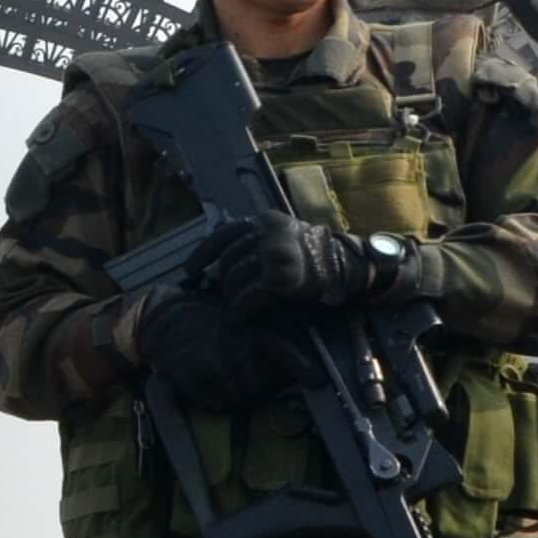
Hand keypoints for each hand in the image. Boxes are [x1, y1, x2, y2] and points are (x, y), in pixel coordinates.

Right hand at [136, 293, 296, 413]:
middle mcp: (237, 345)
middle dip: (260, 386)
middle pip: (264, 384)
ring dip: (240, 395)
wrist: (164, 322)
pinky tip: (211, 385)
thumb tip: (301, 358)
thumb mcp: (242, 319)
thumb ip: (270, 334)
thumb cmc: (209, 322)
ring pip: (244, 398)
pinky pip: (220, 403)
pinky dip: (219, 400)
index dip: (303, 366)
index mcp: (251, 328)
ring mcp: (217, 363)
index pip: (283, 349)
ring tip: (228, 381)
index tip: (319, 381)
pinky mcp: (198, 377)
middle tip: (246, 378)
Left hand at [207, 217, 391, 314]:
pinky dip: (242, 308)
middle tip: (226, 295)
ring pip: (234, 277)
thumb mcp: (283, 236)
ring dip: (231, 296)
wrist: (347, 267)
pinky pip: (249, 295)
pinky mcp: (281, 277)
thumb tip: (219, 249)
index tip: (190, 270)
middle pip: (228, 259)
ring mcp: (274, 253)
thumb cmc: (313, 257)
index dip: (203, 252)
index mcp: (266, 221)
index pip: (225, 233)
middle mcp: (268, 233)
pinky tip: (241, 316)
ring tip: (235, 306)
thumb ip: (255, 239)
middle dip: (223, 281)